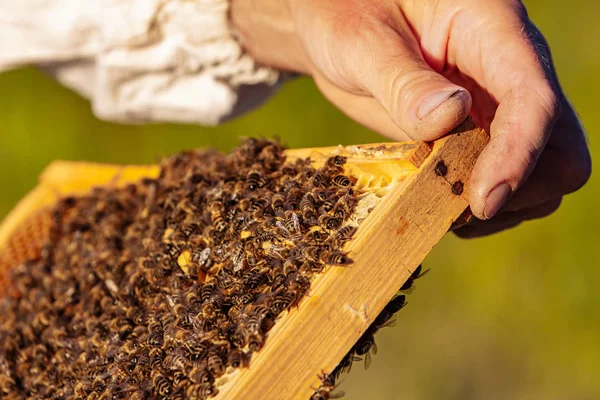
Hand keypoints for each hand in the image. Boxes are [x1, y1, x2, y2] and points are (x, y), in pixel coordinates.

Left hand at [231, 0, 590, 236]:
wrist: (337, 20)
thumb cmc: (344, 12)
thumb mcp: (361, 41)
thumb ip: (403, 81)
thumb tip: (449, 118)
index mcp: (490, 27)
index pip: (532, 98)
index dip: (519, 155)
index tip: (483, 201)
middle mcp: (507, 68)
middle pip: (561, 146)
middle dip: (521, 186)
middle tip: (459, 206)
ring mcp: (496, 104)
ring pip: (544, 172)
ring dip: (504, 203)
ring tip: (443, 207)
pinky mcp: (477, 131)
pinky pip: (506, 179)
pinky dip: (483, 203)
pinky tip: (442, 202)